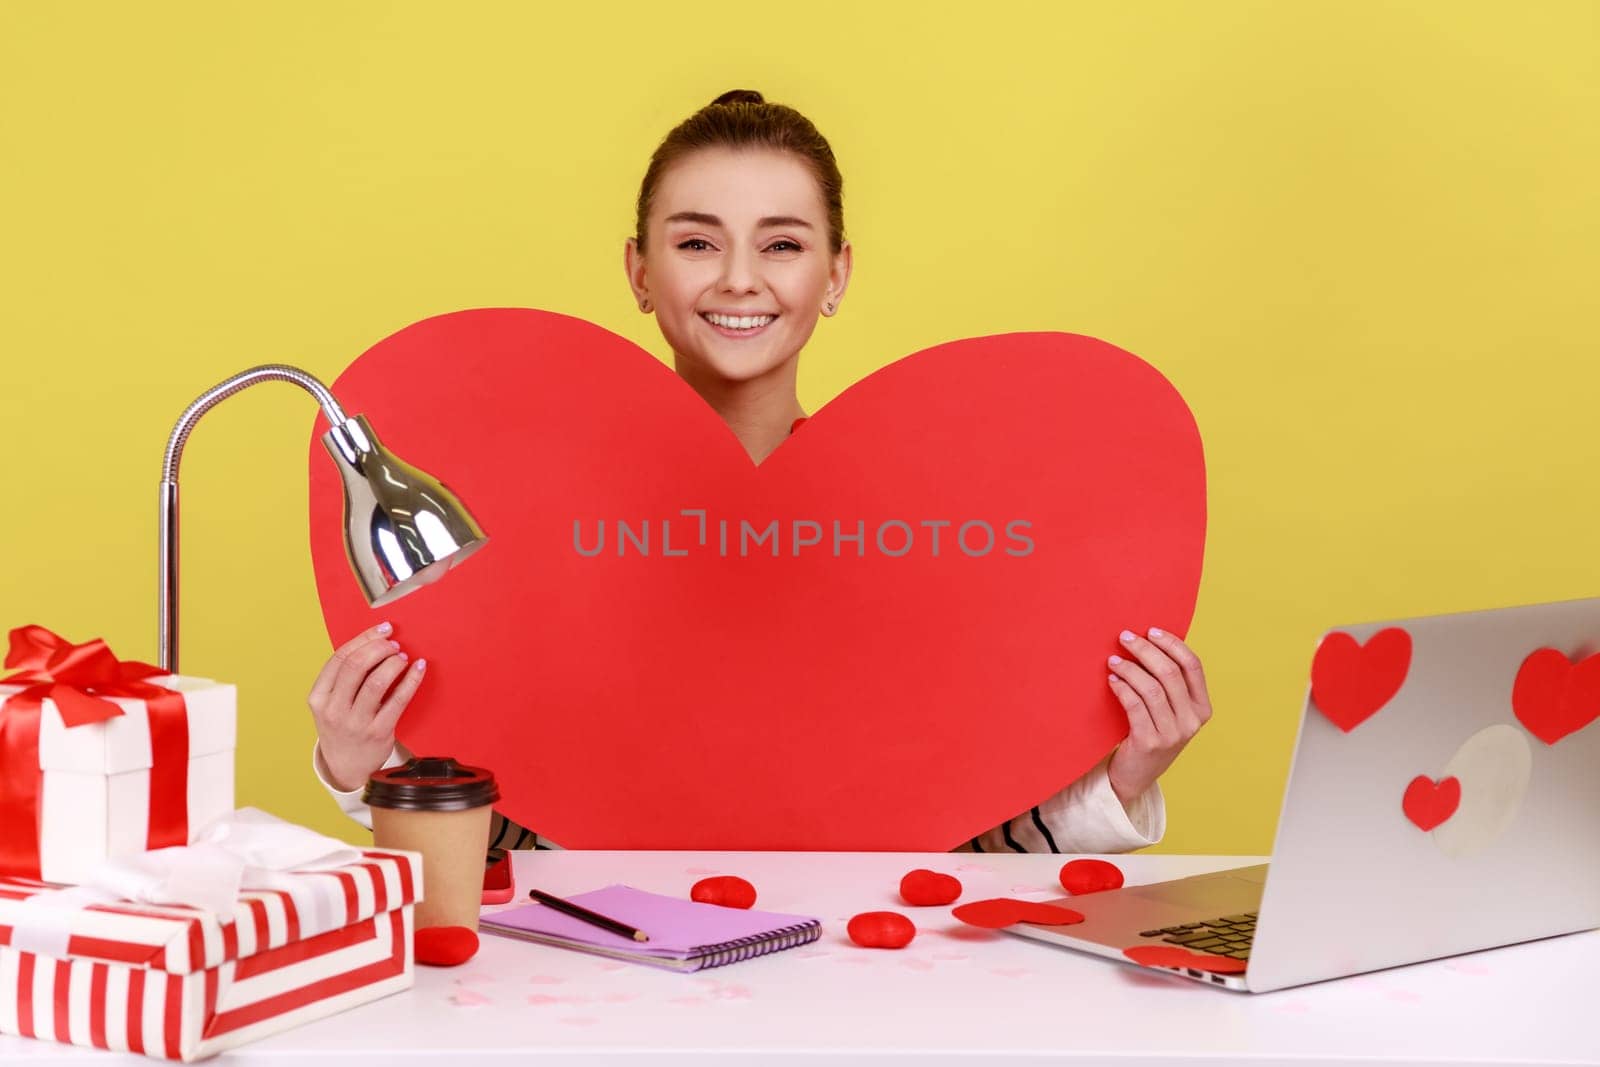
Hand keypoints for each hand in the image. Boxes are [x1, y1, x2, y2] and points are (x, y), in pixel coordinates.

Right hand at [306, 622, 426, 791]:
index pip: (339, 658)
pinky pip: (398, 699)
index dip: (363, 639)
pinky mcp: (378, 732)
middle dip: (379, 648)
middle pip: (356, 666)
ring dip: (394, 662)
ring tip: (402, 657)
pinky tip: (418, 667)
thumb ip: (343, 677)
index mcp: (318, 698)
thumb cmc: (342, 726)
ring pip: (376, 681)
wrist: (347, 767)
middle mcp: (334, 710)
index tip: (382, 630)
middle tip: (393, 644)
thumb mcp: (330, 703)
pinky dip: (411, 679)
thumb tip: (373, 640)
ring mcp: (356, 723)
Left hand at [1105, 627, 1212, 806]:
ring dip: (1130, 668)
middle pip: (1170, 673)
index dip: (1172, 644)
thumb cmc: (1150, 733)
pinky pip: (1134, 705)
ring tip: (1113, 661)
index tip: (1151, 630)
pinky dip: (1122, 688)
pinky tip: (1112, 681)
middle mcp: (1192, 721)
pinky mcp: (1150, 743)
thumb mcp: (1170, 711)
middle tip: (1125, 638)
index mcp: (1202, 708)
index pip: (1193, 666)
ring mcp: (1172, 734)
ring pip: (1151, 688)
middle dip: (1145, 650)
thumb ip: (1169, 684)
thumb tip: (1150, 642)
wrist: (1135, 776)